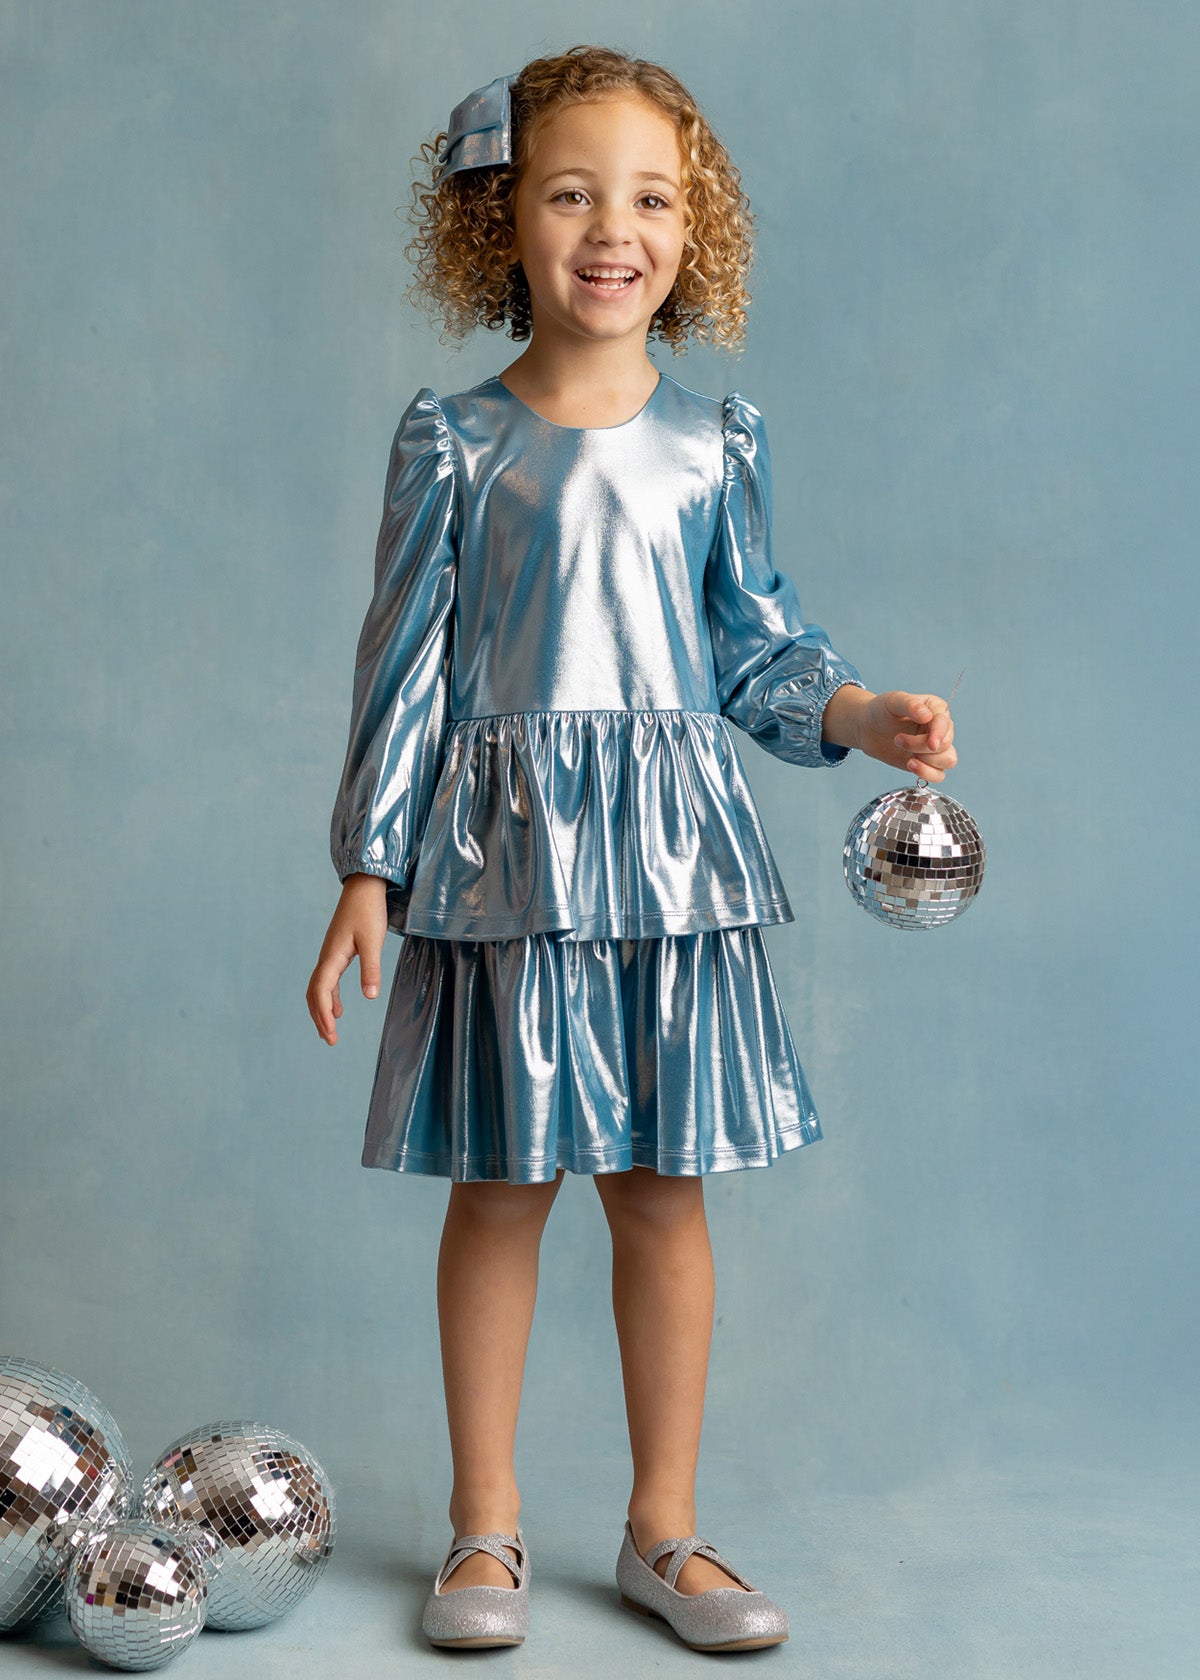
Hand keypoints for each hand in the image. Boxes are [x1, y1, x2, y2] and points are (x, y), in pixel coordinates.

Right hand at [306, 874, 388, 1044]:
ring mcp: (330, 954)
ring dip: (322, 1010)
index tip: (332, 1033)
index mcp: (332, 957)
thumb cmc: (369, 911)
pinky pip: (327, 980)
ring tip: (330, 1030)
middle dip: (319, 1017)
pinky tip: (338, 1008)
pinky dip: (329, 997)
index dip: (323, 1014)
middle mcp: (326, 957)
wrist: (364, 886)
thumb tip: (370, 996)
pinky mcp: (337, 951)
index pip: (321, 991)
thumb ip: (371, 968)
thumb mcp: (373, 941)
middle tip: (330, 1040)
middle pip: (314, 993)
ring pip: (318, 988)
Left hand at [823, 686, 957, 781]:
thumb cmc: (881, 710)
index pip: (945, 723)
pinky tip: (911, 764)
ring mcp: (935, 747)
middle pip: (945, 744)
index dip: (939, 734)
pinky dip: (927, 773)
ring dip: (927, 761)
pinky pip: (939, 775)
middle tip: (897, 739)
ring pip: (948, 760)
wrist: (868, 728)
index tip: (931, 744)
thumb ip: (911, 705)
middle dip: (920, 746)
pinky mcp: (928, 763)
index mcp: (936, 708)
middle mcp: (940, 727)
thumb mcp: (893, 701)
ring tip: (907, 756)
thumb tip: (927, 716)